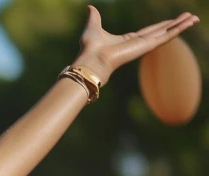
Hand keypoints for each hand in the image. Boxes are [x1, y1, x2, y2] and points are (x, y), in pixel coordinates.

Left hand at [74, 6, 198, 82]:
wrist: (92, 59)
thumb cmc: (90, 47)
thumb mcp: (93, 26)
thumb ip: (95, 17)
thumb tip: (90, 7)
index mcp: (128, 40)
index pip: (149, 31)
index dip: (162, 25)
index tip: (172, 20)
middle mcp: (138, 43)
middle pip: (162, 31)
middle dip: (176, 24)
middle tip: (190, 17)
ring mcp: (144, 45)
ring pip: (167, 33)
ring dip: (181, 25)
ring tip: (194, 18)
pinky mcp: (147, 46)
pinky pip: (166, 36)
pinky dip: (178, 29)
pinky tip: (188, 23)